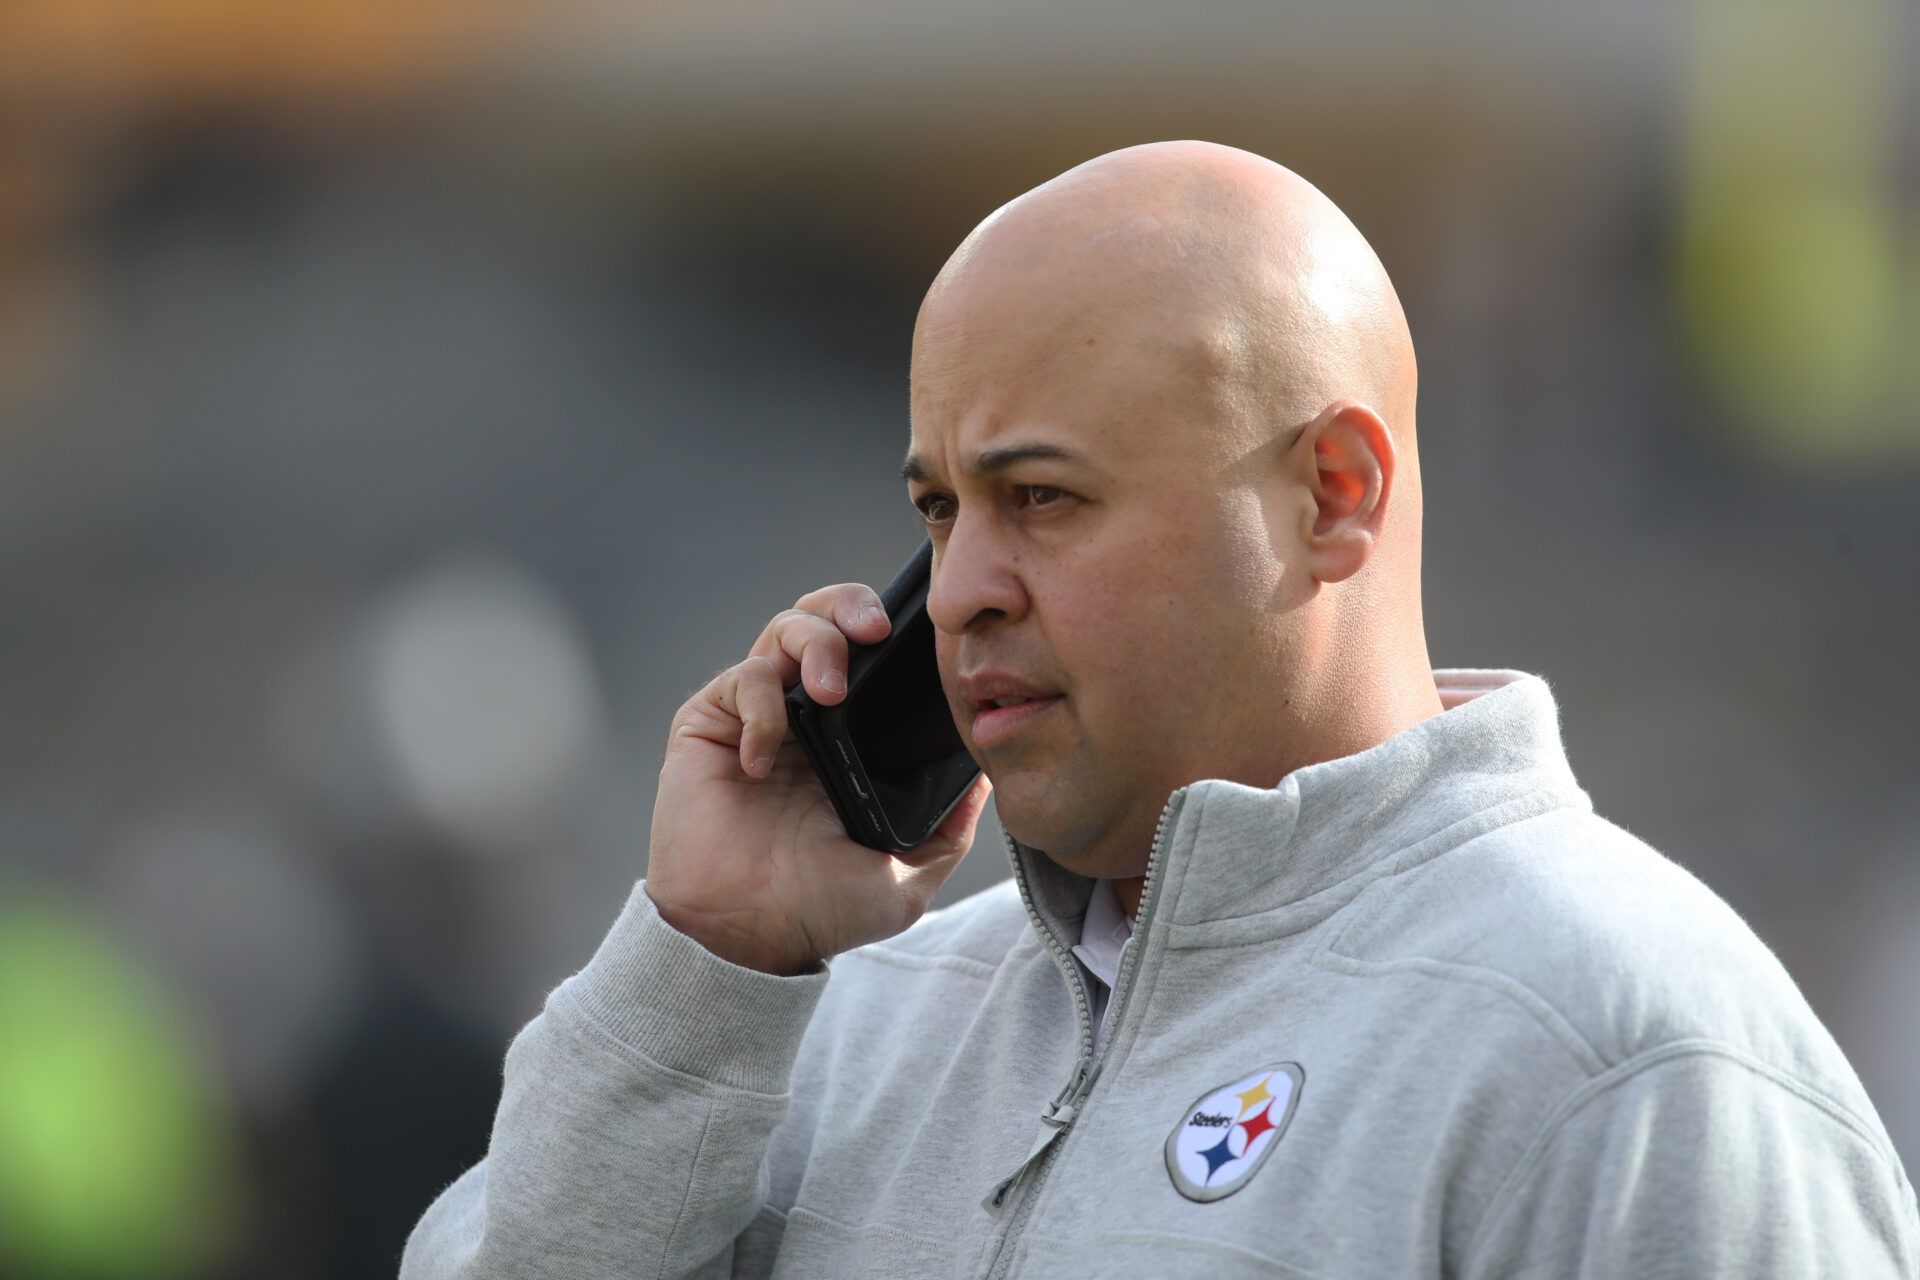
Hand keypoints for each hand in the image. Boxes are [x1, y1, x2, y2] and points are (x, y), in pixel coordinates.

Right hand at [644, 582, 993, 974]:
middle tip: (874, 631)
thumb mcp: (907, 875)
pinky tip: (765, 756)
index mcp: (849, 739)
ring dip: (814, 642)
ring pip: (783, 630)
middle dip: (850, 605)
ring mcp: (756, 717)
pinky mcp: (709, 724)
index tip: (923, 641)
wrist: (748, 939)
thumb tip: (985, 776)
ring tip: (830, 690)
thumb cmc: (820, 912)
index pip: (869, 657)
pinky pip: (740, 679)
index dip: (891, 632)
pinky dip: (761, 704)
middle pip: (825, 618)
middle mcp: (804, 718)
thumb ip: (949, 827)